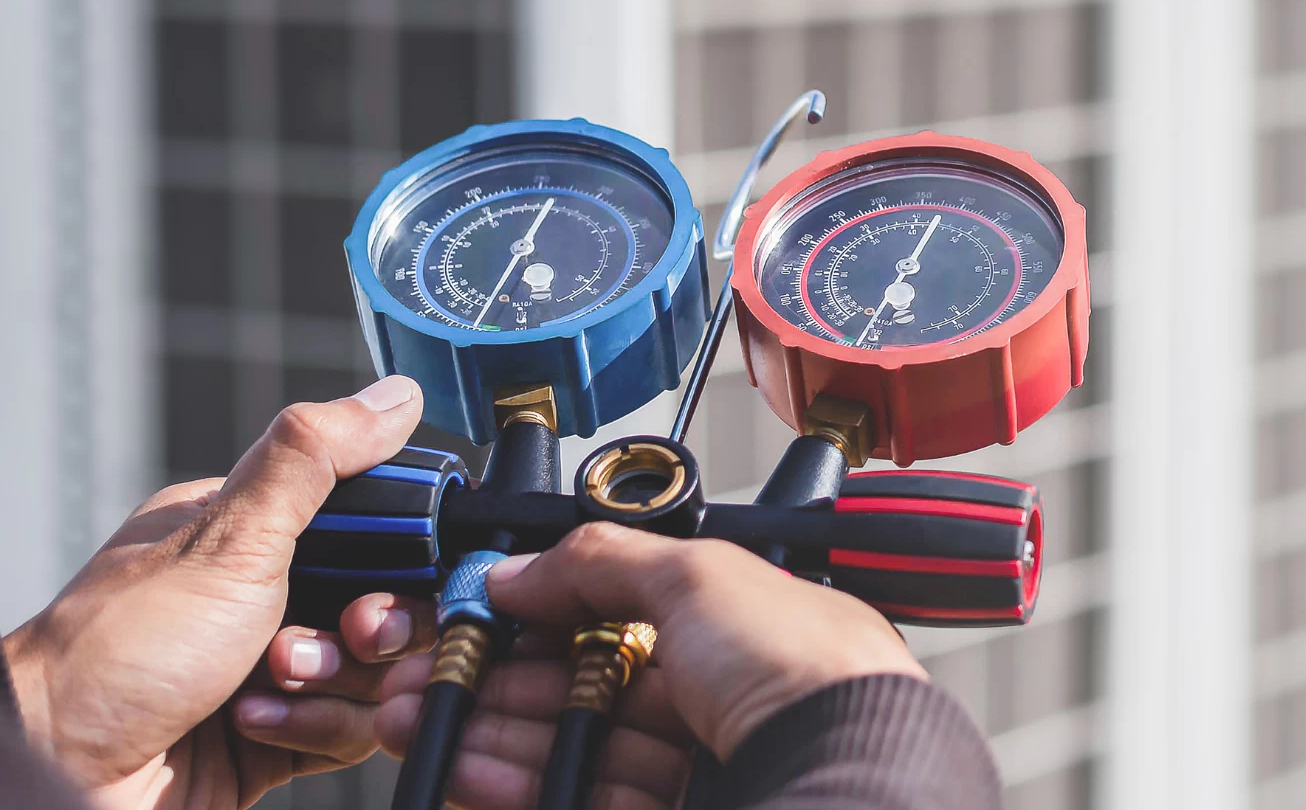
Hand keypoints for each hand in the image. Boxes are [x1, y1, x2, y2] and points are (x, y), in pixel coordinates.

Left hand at [2, 375, 439, 809]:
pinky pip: (351, 727)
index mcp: (251, 533)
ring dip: (334, 684)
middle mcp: (265, 597)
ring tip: (271, 686)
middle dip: (372, 630)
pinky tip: (256, 726)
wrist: (63, 776)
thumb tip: (393, 396)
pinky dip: (315, 729)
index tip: (393, 574)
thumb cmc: (119, 654)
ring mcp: (274, 668)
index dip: (401, 553)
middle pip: (387, 602)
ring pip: (376, 671)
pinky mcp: (281, 735)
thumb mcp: (229, 538)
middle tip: (344, 635)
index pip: (373, 526)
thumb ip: (316, 460)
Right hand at [375, 525, 926, 809]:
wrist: (844, 776)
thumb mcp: (702, 576)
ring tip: (418, 720)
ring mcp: (702, 770)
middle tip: (429, 674)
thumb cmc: (811, 674)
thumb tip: (526, 566)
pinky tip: (466, 770)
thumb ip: (605, 561)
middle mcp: (727, 703)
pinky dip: (516, 785)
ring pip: (577, 751)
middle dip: (499, 680)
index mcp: (747, 632)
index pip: (626, 617)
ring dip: (491, 734)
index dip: (547, 613)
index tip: (481, 615)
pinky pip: (583, 798)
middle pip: (590, 688)